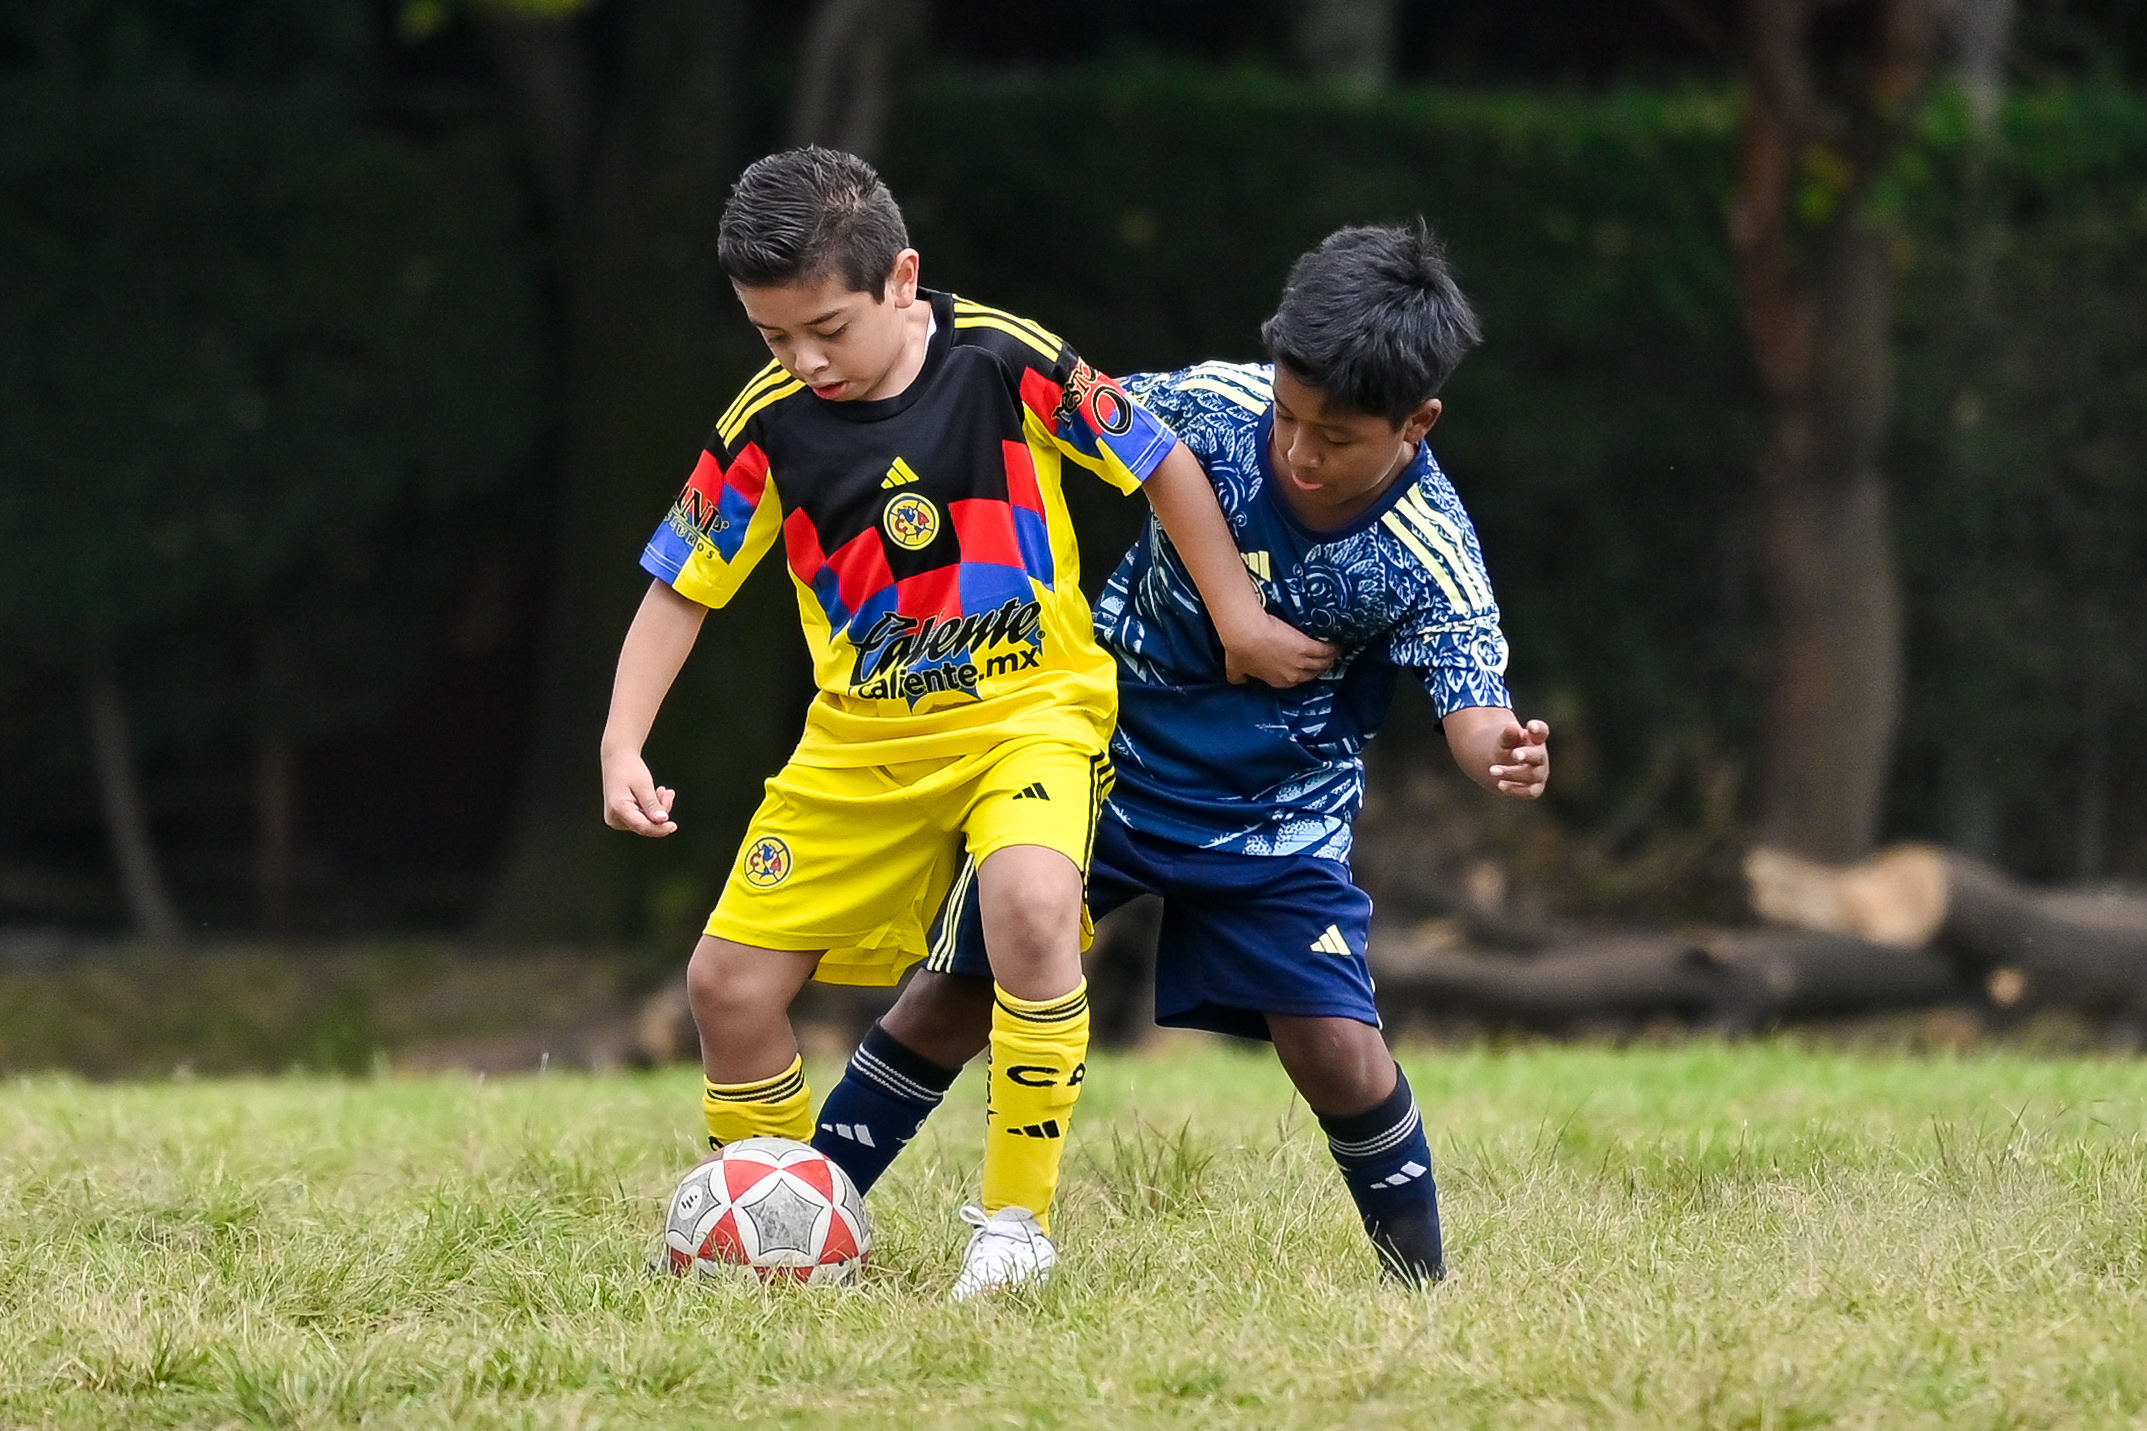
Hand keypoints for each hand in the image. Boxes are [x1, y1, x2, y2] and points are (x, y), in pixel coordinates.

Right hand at [603, 750, 677, 835]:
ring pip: (646, 821)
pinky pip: (642, 816)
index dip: (660, 829)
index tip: (673, 826)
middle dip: (660, 811)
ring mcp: (617, 818)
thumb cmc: (628, 768)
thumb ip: (652, 804)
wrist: (617, 758)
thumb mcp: (644, 785)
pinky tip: (657, 794)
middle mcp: (615, 818)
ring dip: (658, 808)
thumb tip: (662, 820)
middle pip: (646, 824)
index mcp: (618, 810)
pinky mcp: (622, 816)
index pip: (643, 827)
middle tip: (669, 794)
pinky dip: (652, 807)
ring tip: (663, 791)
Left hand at [1219, 610, 1338, 687]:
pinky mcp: (1308, 647)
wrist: (1246, 634)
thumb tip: (1239, 681)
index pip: (1295, 681)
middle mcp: (1293, 675)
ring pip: (1322, 664)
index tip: (1303, 668)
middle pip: (1312, 673)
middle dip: (1318, 668)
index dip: (1301, 674)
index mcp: (1278, 681)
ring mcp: (1302, 662)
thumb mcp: (1235, 667)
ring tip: (1335, 652)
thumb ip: (1238, 676)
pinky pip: (1326, 651)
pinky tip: (1338, 644)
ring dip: (1329, 659)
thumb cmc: (1238, 649)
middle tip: (1323, 659)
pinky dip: (1333, 648)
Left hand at [1489, 719, 1549, 798]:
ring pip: (1531, 774)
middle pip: (1538, 755)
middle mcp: (1540, 756)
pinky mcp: (1534, 788)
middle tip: (1514, 754)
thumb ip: (1508, 735)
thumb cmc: (1505, 748)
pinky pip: (1529, 792)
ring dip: (1512, 773)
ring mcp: (1539, 773)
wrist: (1498, 765)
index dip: (1538, 729)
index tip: (1530, 726)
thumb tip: (1513, 726)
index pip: (1541, 732)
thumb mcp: (1504, 739)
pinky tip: (1500, 785)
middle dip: (1526, 755)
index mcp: (1535, 739)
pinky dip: (1515, 789)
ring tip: (1492, 770)